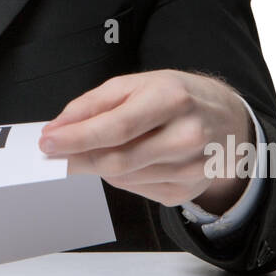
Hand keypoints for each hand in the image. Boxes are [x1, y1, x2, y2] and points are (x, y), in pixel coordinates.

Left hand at [39, 69, 252, 213]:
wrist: (226, 118)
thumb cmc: (176, 96)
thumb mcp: (136, 84)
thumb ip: (94, 104)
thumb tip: (58, 127)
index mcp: (172, 99)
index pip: (116, 127)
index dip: (77, 138)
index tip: (48, 142)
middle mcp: (187, 135)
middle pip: (118, 160)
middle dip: (80, 158)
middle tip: (58, 153)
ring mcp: (192, 168)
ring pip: (124, 179)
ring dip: (101, 166)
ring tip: (104, 147)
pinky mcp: (188, 190)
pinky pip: (137, 190)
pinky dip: (122, 177)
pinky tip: (133, 159)